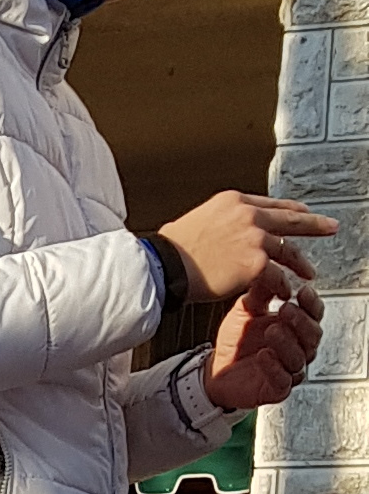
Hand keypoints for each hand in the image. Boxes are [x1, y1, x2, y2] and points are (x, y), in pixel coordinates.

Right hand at [159, 190, 334, 301]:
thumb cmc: (173, 249)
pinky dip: (282, 286)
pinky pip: (277, 276)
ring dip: (300, 264)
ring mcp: (254, 237)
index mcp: (234, 201)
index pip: (272, 203)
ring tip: (308, 274)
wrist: (164, 264)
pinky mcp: (254, 263)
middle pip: (291, 218)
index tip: (304, 213)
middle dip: (315, 224)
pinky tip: (284, 292)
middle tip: (330, 227)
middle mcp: (248, 214)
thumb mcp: (200, 219)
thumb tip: (228, 231)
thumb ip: (222, 221)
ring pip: (287, 250)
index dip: (291, 210)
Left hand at [202, 279, 323, 420]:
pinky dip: (275, 367)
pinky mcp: (276, 389)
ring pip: (300, 358)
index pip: (314, 314)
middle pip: (313, 336)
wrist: (215, 369)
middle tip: (286, 310)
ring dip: (288, 342)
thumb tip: (270, 269)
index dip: (312, 304)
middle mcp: (297, 348)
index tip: (302, 292)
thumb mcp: (246, 309)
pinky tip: (264, 355)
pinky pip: (283, 380)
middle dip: (301, 321)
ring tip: (271, 331)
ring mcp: (289, 370)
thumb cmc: (237, 340)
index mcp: (295, 327)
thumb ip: (260, 292)